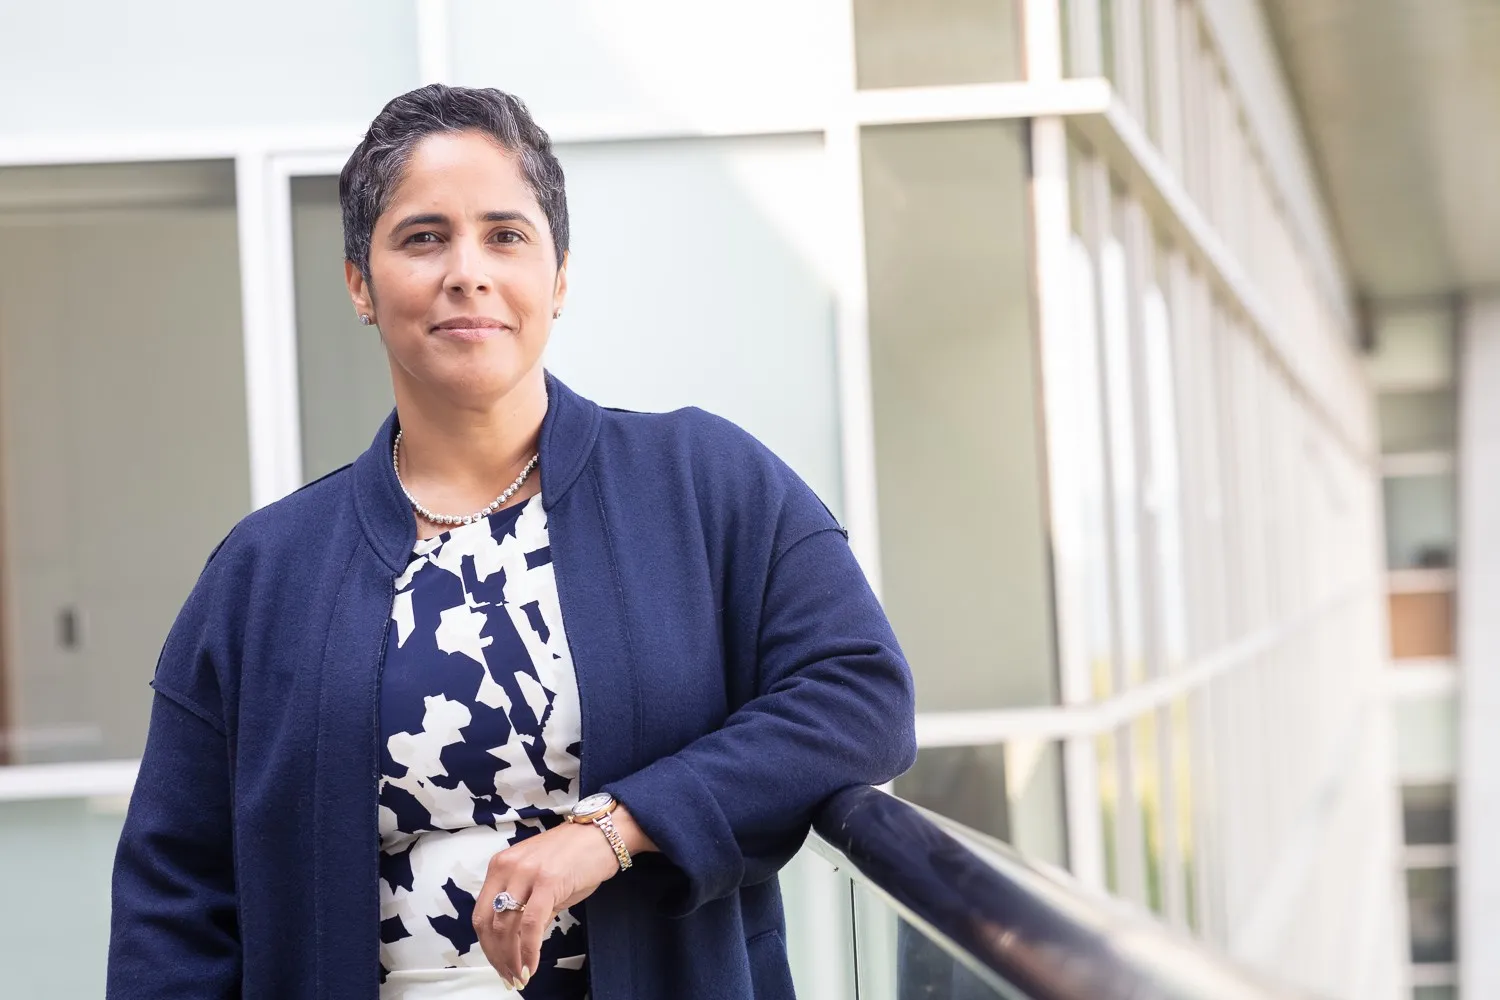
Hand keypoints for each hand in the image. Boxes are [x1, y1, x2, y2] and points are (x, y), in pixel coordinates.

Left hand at [471, 807, 656, 989]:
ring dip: (511, 958)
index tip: (499, 965)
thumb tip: (517, 942)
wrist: (605, 833)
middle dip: (497, 957)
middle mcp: (507, 867)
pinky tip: (532, 966)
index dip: (488, 946)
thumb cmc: (577, 856)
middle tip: (509, 977)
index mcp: (501, 866)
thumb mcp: (542, 880)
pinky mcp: (548, 881)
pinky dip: (529, 950)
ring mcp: (526, 873)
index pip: (482, 914)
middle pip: (489, 923)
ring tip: (520, 976)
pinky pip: (530, 924)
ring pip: (506, 927)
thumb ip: (527, 907)